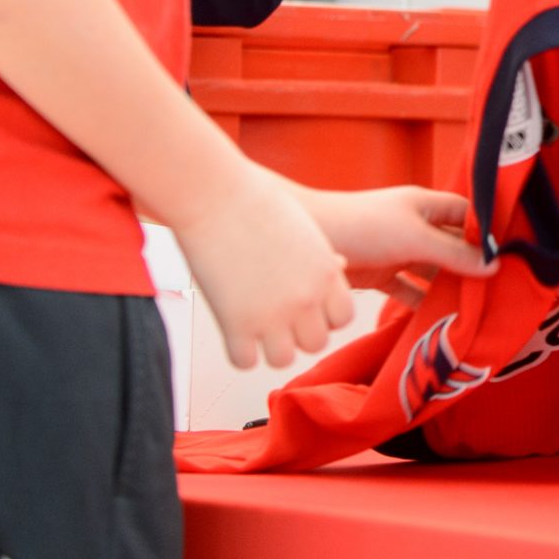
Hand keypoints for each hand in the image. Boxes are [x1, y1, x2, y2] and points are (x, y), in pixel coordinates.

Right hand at [168, 165, 353, 370]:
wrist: (214, 195)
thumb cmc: (255, 201)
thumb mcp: (304, 226)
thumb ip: (322, 254)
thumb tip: (339, 266)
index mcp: (326, 272)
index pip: (343, 317)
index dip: (323, 315)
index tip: (304, 305)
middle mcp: (306, 297)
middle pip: (316, 343)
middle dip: (298, 335)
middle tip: (276, 319)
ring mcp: (272, 314)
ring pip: (284, 360)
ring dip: (269, 348)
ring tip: (255, 329)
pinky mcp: (235, 324)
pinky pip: (245, 362)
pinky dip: (240, 352)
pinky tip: (232, 332)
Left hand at [291, 182, 494, 305]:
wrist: (308, 238)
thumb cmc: (363, 225)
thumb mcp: (416, 238)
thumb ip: (453, 253)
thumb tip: (493, 267)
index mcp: (427, 205)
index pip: (469, 215)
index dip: (489, 231)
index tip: (514, 252)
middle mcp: (416, 226)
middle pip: (454, 246)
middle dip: (474, 265)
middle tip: (502, 288)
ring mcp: (398, 251)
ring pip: (433, 271)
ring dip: (450, 287)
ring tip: (477, 307)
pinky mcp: (381, 274)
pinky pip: (410, 290)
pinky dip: (422, 302)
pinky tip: (439, 317)